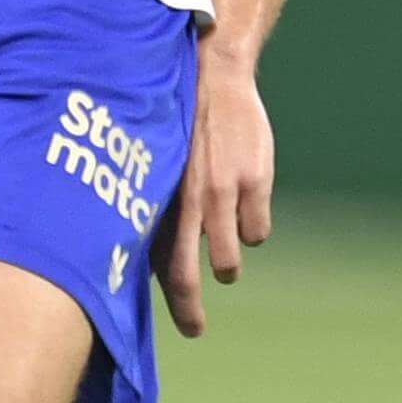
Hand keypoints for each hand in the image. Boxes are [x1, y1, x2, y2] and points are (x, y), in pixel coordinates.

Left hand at [160, 35, 272, 341]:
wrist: (213, 73)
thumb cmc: (178, 119)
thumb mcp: (155, 160)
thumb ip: (156, 204)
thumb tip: (144, 249)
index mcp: (157, 196)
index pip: (155, 263)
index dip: (163, 299)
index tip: (172, 322)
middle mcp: (185, 202)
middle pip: (186, 276)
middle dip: (189, 311)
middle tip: (194, 329)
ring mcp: (221, 195)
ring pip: (228, 260)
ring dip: (227, 266)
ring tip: (225, 264)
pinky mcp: (252, 184)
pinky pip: (257, 232)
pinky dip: (253, 231)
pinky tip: (247, 213)